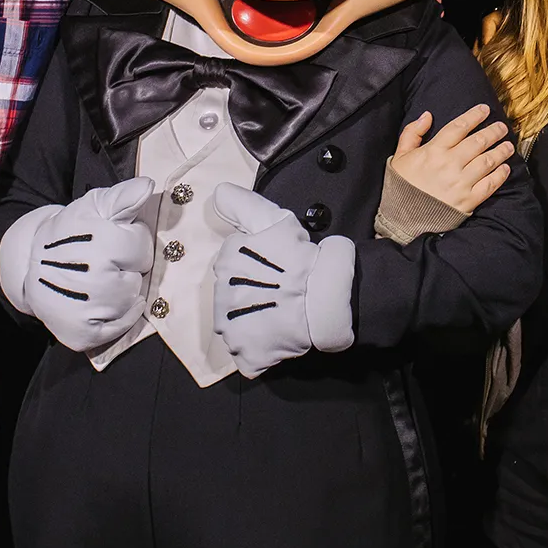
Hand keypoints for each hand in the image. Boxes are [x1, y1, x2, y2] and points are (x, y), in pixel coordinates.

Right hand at [0, 178, 155, 351]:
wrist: (30, 263)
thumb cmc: (70, 233)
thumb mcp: (93, 206)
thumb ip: (123, 197)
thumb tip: (146, 185)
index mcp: (101, 243)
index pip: (142, 250)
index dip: (131, 244)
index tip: (114, 241)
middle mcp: (94, 278)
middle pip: (138, 279)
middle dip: (127, 268)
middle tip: (105, 262)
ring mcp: (87, 309)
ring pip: (130, 302)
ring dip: (122, 291)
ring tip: (101, 280)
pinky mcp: (81, 334)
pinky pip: (118, 329)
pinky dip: (120, 318)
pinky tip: (109, 302)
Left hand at [211, 184, 355, 377]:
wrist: (329, 297)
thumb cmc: (303, 257)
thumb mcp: (275, 221)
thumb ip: (243, 205)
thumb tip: (218, 192)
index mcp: (225, 263)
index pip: (232, 267)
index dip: (255, 269)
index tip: (275, 270)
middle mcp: (220, 296)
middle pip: (231, 297)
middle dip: (251, 296)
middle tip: (280, 293)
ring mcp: (231, 329)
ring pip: (236, 325)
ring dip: (253, 322)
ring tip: (279, 316)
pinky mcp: (245, 354)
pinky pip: (246, 355)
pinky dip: (259, 349)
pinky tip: (277, 337)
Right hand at [390, 104, 513, 213]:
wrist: (402, 220)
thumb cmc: (401, 186)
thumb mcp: (399, 156)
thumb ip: (412, 133)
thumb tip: (427, 115)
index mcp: (433, 151)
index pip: (459, 127)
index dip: (474, 116)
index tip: (485, 109)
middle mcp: (450, 164)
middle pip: (478, 142)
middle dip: (493, 131)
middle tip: (502, 127)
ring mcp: (460, 183)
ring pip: (487, 161)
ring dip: (501, 151)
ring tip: (508, 145)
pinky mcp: (468, 201)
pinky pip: (489, 184)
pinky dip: (500, 175)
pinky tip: (505, 168)